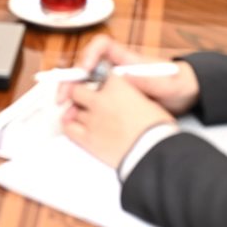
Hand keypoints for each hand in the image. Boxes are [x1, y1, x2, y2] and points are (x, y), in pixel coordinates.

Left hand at [62, 77, 179, 171]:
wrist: (154, 152)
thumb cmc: (158, 129)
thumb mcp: (148, 102)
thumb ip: (131, 95)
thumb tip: (129, 98)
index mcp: (117, 85)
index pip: (99, 75)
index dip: (100, 83)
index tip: (100, 87)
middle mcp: (100, 99)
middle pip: (76, 90)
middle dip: (80, 94)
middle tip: (85, 100)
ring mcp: (92, 119)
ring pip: (72, 109)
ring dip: (76, 111)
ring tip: (83, 116)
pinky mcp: (88, 139)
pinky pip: (68, 128)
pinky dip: (68, 125)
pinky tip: (72, 126)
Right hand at [63, 36, 200, 113]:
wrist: (185, 95)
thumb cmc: (175, 82)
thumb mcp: (162, 82)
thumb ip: (145, 79)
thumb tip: (123, 78)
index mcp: (125, 59)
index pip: (101, 45)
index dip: (89, 53)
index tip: (86, 69)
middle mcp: (114, 68)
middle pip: (84, 66)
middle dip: (70, 80)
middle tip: (62, 97)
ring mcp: (112, 83)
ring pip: (84, 84)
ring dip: (72, 96)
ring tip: (64, 111)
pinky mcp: (113, 98)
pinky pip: (92, 99)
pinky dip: (81, 107)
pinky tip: (77, 119)